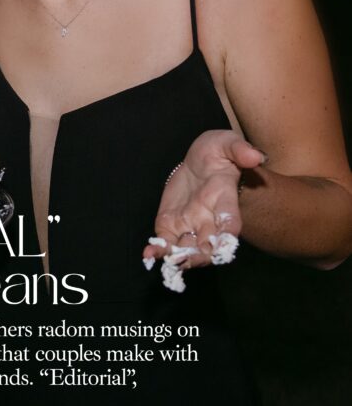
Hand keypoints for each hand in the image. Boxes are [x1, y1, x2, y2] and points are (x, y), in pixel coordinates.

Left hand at [143, 130, 266, 271]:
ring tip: (168, 262)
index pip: (230, 222)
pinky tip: (150, 255)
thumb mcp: (228, 143)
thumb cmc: (219, 152)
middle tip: (187, 261)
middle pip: (208, 244)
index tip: (225, 245)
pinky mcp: (172, 223)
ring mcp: (190, 223)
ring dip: (179, 258)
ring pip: (187, 247)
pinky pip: (167, 240)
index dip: (228, 235)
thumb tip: (255, 156)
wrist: (200, 159)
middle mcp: (210, 219)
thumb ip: (240, 149)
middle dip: (200, 255)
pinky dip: (160, 250)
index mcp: (225, 200)